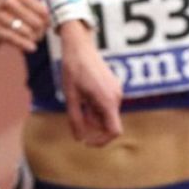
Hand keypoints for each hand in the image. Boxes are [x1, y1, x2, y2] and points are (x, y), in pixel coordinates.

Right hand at [0, 0, 50, 52]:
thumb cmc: (11, 17)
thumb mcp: (24, 10)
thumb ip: (39, 13)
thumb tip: (51, 23)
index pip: (42, 9)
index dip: (47, 20)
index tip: (48, 25)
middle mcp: (8, 2)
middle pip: (35, 21)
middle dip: (40, 31)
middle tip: (40, 35)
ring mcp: (0, 15)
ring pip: (26, 31)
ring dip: (33, 38)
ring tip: (34, 40)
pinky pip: (14, 38)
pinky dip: (24, 44)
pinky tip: (31, 48)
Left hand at [56, 21, 121, 146]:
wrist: (79, 46)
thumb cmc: (74, 70)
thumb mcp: (71, 97)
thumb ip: (76, 119)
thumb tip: (79, 139)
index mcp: (108, 101)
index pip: (114, 131)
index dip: (101, 141)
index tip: (86, 141)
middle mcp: (116, 97)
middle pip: (109, 124)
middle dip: (93, 127)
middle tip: (75, 117)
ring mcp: (116, 91)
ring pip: (107, 115)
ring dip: (93, 116)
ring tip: (78, 101)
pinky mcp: (114, 86)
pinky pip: (107, 105)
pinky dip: (95, 108)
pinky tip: (83, 96)